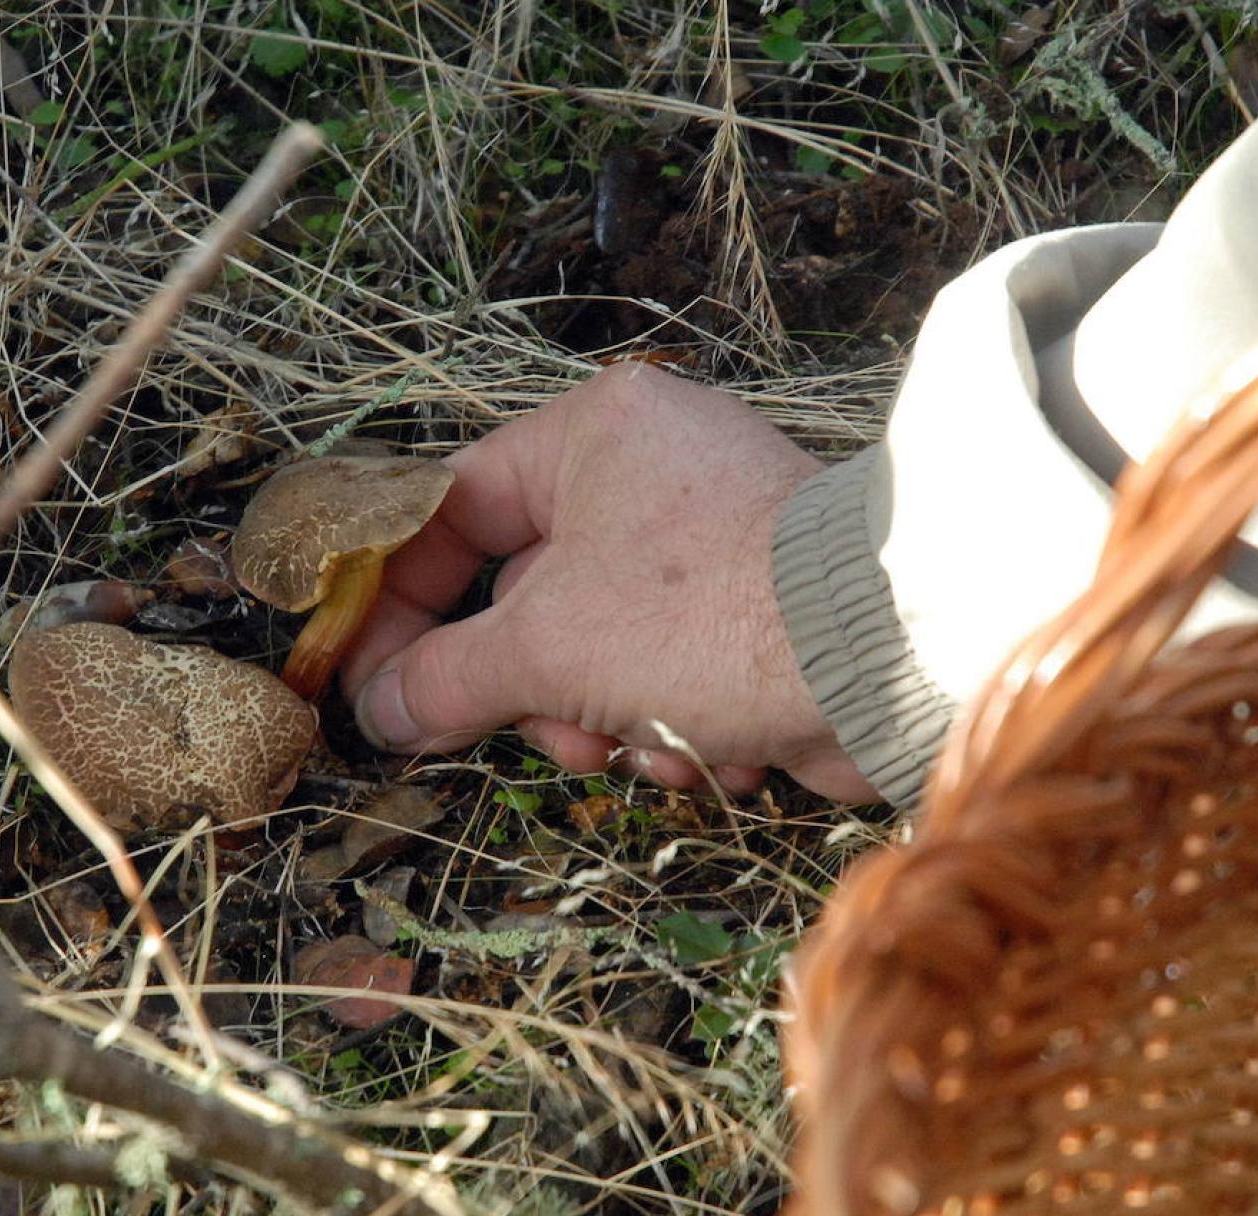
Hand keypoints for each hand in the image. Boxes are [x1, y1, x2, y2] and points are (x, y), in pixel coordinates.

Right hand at [339, 362, 879, 801]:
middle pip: (530, 595)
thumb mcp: (548, 647)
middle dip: (535, 690)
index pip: (456, 510)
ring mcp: (714, 541)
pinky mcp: (762, 610)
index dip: (403, 601)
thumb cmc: (707, 618)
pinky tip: (711, 755)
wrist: (885, 658)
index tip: (372, 679)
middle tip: (542, 736)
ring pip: (600, 650)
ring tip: (648, 750)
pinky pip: (674, 673)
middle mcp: (655, 472)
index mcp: (595, 434)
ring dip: (608, 723)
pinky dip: (678, 727)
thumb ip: (445, 676)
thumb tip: (378, 708)